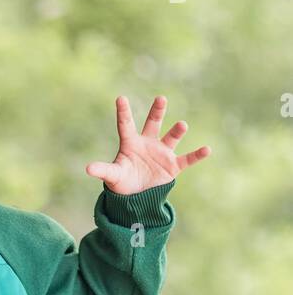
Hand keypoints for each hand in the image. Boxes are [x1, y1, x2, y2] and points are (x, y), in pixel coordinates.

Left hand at [86, 95, 210, 194]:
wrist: (137, 197)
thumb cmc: (123, 182)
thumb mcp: (112, 176)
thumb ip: (103, 170)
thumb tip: (88, 168)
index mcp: (131, 143)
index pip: (126, 125)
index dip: (124, 112)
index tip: (120, 98)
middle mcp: (148, 143)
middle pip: (153, 123)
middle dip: (157, 111)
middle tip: (161, 99)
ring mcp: (162, 153)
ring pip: (171, 138)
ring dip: (176, 132)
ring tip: (182, 125)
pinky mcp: (173, 166)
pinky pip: (187, 159)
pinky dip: (197, 155)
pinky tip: (207, 149)